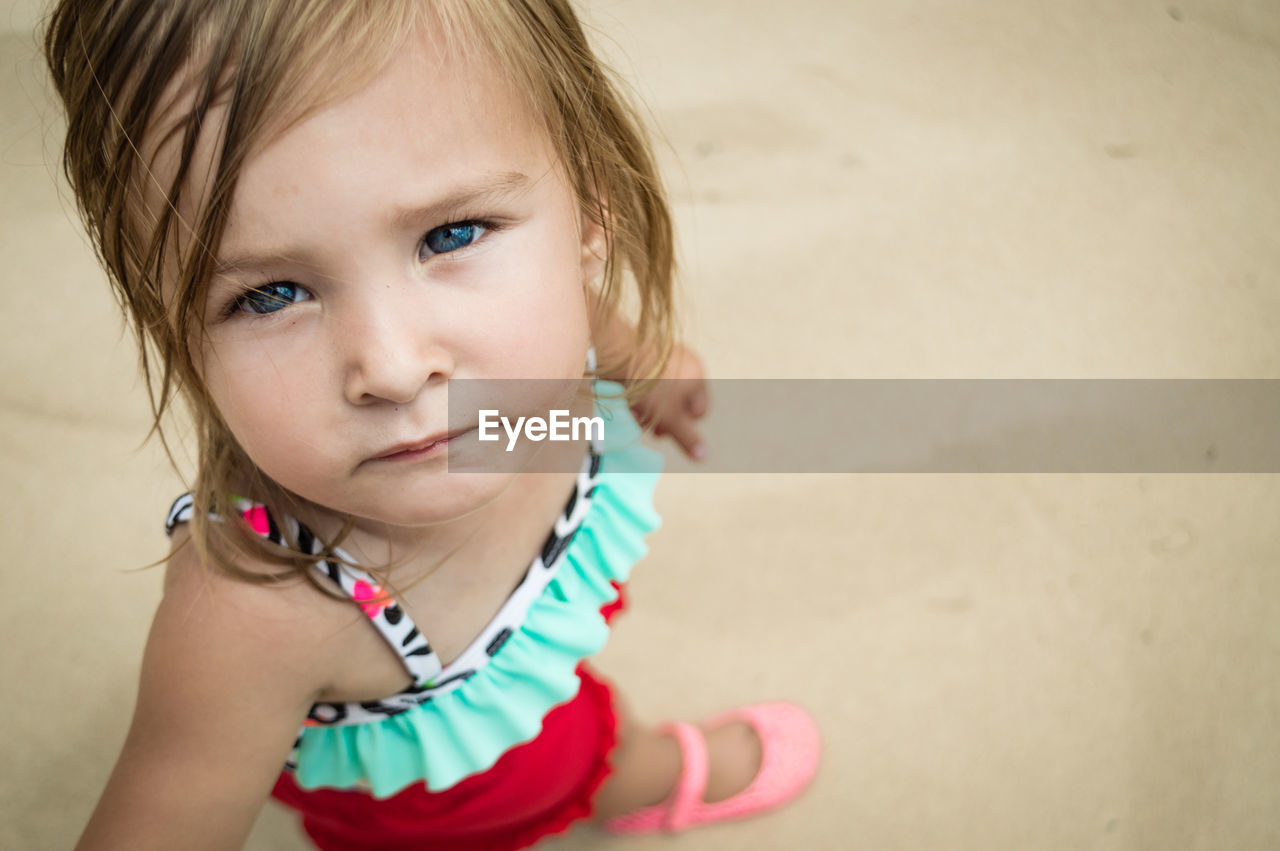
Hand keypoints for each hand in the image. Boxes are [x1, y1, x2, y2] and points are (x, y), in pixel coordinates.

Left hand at [629, 344, 708, 460]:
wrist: (619, 353)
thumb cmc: (650, 386)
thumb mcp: (670, 416)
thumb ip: (687, 436)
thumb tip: (704, 456)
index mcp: (697, 376)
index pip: (699, 412)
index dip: (683, 426)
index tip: (664, 431)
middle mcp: (685, 364)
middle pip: (678, 405)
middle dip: (663, 419)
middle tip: (648, 426)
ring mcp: (664, 358)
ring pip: (660, 396)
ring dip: (648, 410)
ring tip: (633, 413)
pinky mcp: (642, 356)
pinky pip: (646, 384)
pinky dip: (638, 395)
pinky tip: (625, 400)